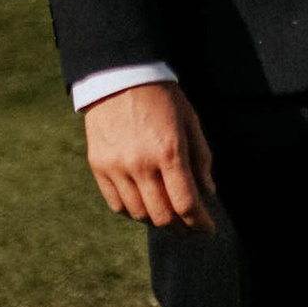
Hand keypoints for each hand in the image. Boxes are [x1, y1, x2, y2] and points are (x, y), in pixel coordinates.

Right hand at [84, 81, 217, 232]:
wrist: (120, 77)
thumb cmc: (162, 98)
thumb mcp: (190, 122)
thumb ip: (201, 159)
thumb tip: (207, 192)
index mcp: (169, 152)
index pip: (186, 204)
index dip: (200, 223)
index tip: (208, 229)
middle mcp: (141, 164)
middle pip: (162, 216)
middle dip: (181, 229)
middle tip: (190, 229)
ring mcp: (116, 168)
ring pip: (138, 214)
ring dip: (157, 221)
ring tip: (169, 218)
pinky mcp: (98, 167)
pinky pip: (116, 204)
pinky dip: (133, 212)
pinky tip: (144, 207)